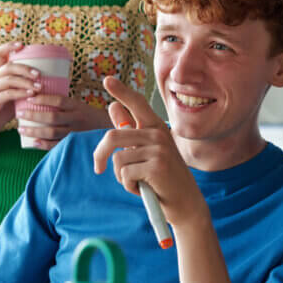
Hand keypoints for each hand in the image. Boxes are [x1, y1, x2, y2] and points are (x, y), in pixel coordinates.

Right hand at [0, 42, 39, 142]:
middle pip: (8, 66)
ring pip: (9, 79)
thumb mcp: (14, 96)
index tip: (22, 45)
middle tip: (39, 75)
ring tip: (39, 87)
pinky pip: (7, 94)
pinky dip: (20, 93)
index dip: (8, 47)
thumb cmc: (1, 111)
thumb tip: (47, 83)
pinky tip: (30, 95)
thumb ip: (24, 88)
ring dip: (26, 82)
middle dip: (25, 68)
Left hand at [15, 94, 113, 149]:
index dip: (44, 98)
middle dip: (33, 115)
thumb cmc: (90, 116)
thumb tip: (39, 96)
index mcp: (78, 106)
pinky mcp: (75, 143)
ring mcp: (76, 132)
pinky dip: (44, 144)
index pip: (59, 100)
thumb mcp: (80, 106)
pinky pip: (57, 145)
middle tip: (19, 114)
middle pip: (52, 117)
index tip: (29, 97)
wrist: (111, 131)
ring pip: (52, 132)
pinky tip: (33, 142)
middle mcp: (77, 119)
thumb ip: (64, 104)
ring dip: (34, 131)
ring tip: (21, 128)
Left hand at [92, 76, 207, 229]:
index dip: (121, 91)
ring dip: (121, 176)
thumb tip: (113, 107)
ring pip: (117, 159)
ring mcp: (159, 149)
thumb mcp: (146, 153)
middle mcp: (158, 134)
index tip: (107, 80)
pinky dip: (128, 185)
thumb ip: (129, 132)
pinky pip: (124, 173)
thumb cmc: (162, 179)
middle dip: (100, 155)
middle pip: (113, 137)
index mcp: (156, 128)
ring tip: (137, 182)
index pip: (137, 103)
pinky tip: (143, 189)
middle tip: (98, 168)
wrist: (184, 203)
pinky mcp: (156, 166)